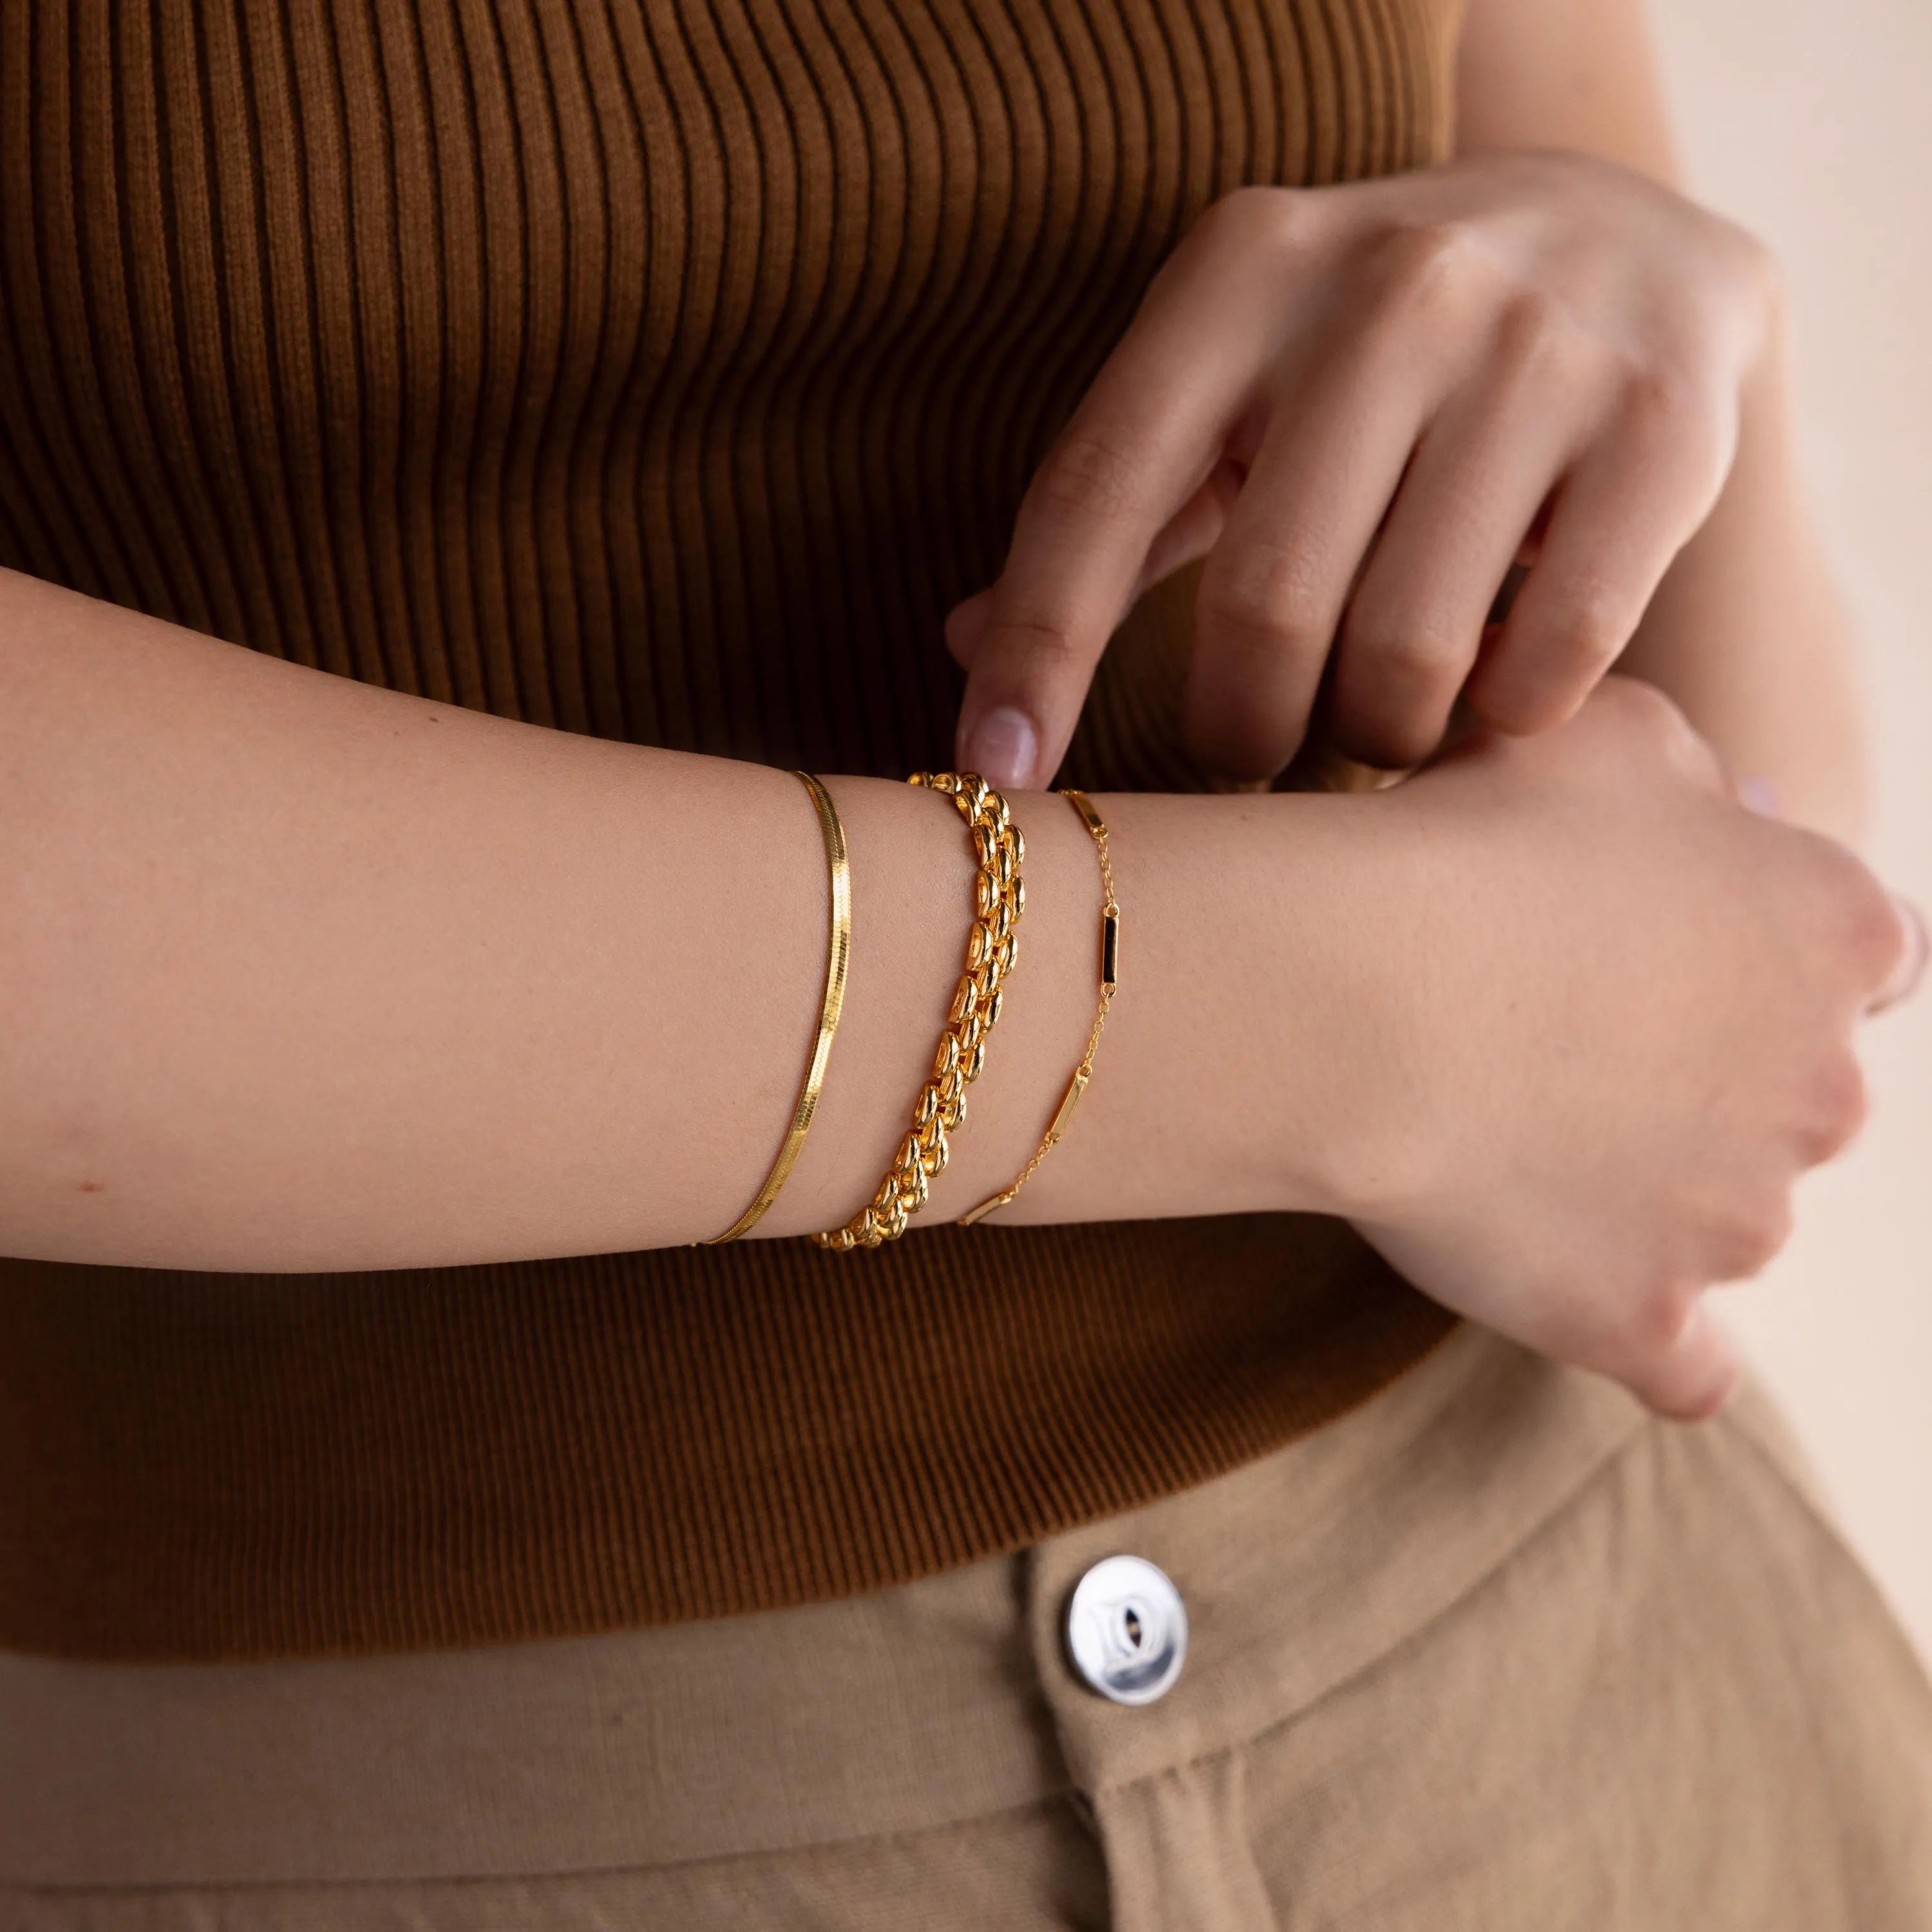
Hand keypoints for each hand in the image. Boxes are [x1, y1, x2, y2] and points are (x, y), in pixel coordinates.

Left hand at [950, 152, 1775, 785]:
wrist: (1630, 240)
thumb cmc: (1374, 353)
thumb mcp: (1232, 379)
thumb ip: (1117, 509)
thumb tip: (963, 650)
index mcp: (1240, 272)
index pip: (1098, 490)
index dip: (1037, 654)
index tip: (993, 782)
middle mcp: (1389, 287)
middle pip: (1264, 611)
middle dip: (1241, 730)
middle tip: (1253, 747)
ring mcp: (1540, 347)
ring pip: (1407, 656)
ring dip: (1373, 736)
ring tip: (1375, 712)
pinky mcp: (1664, 427)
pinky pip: (1549, 662)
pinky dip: (1500, 719)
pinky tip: (1491, 684)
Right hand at [1316, 679, 1917, 1418]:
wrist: (1360, 993)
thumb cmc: (1473, 842)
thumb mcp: (1607, 734)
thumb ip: (1691, 777)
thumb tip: (1709, 816)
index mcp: (1837, 933)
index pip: (1871, 960)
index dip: (1764, 956)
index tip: (1670, 953)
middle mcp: (1825, 1086)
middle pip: (1796, 1095)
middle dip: (1708, 1074)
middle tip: (1562, 1037)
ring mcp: (1740, 1220)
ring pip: (1727, 1216)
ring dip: (1651, 1188)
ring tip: (1511, 1135)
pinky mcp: (1643, 1319)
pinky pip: (1681, 1364)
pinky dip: (1645, 1333)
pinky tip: (1584, 1291)